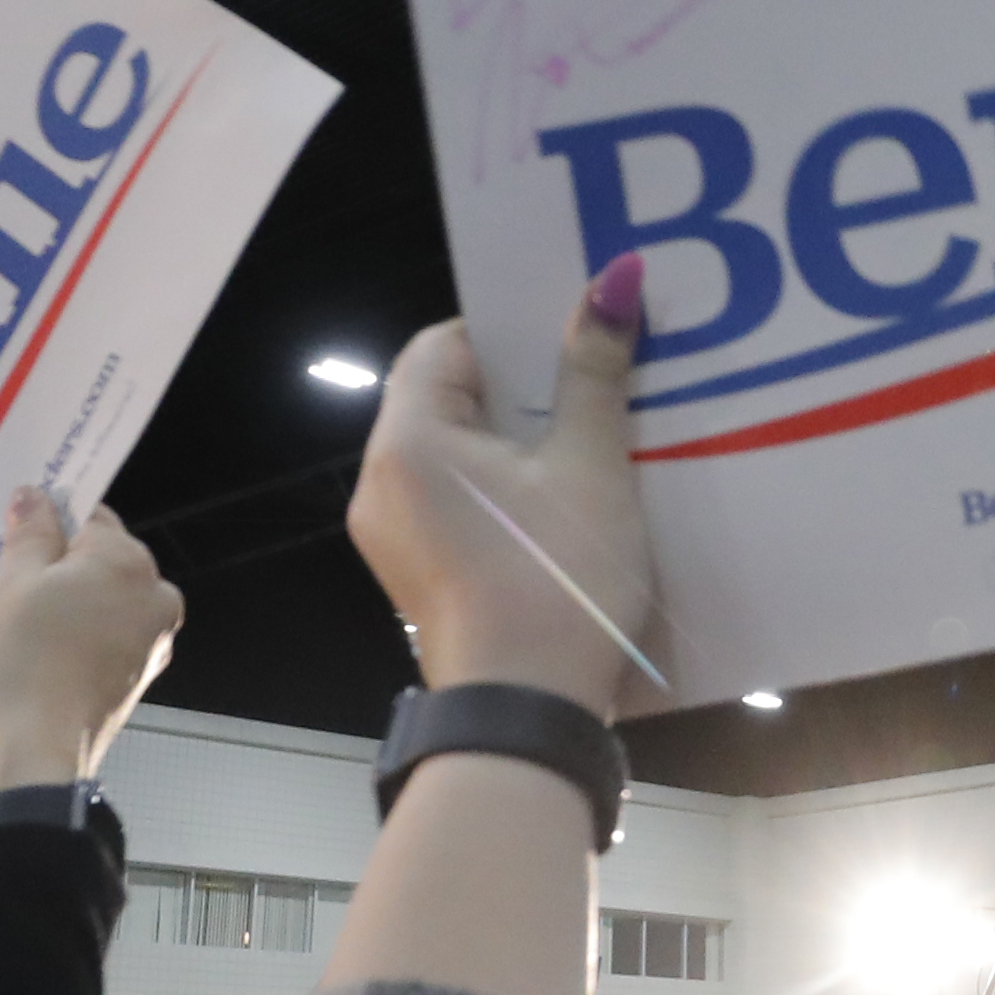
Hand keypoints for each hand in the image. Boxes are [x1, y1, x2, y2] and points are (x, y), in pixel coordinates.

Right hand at [0, 484, 183, 793]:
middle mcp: (154, 598)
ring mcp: (150, 642)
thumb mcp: (12, 584)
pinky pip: (97, 640)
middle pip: (96, 562)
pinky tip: (21, 653)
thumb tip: (36, 498)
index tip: (13, 531)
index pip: (91, 516)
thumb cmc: (22, 661)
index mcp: (129, 563)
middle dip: (49, 567)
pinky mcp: (134, 678)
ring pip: (95, 603)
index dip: (49, 519)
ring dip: (52, 605)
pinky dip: (64, 639)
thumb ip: (30, 534)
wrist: (36, 752)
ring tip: (1, 624)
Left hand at [348, 262, 652, 717]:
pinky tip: (564, 510)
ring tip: (590, 446)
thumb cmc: (555, 583)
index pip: (443, 343)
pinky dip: (504, 496)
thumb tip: (613, 277)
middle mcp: (381, 483)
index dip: (509, 330)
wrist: (526, 716)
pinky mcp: (420, 579)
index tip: (572, 339)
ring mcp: (393, 538)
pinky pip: (458, 508)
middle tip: (594, 384)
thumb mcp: (590, 467)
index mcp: (407, 440)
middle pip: (447, 400)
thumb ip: (594, 372)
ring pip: (456, 459)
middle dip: (521, 388)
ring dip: (518, 446)